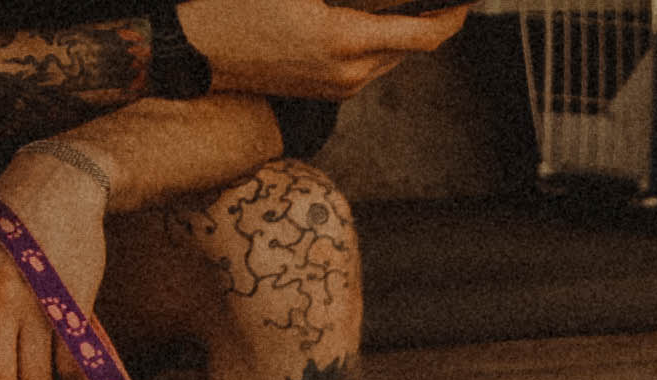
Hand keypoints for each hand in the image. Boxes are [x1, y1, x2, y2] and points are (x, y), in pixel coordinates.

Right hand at [178, 0, 470, 98]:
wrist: (190, 49)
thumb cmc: (232, 8)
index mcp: (345, 40)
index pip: (424, 36)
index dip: (453, 17)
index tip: (466, 1)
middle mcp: (350, 73)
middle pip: (412, 47)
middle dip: (429, 21)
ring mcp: (340, 88)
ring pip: (391, 59)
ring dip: (402, 33)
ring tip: (407, 8)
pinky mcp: (327, 94)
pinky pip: (369, 68)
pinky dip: (378, 44)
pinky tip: (367, 23)